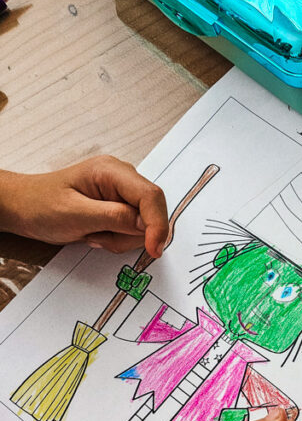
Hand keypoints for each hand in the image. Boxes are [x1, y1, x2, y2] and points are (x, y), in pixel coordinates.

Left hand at [0, 156, 168, 256]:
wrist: (24, 208)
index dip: (157, 224)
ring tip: (93, 234)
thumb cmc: (41, 205)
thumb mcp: (76, 214)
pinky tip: (97, 233)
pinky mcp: (120, 205)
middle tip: (100, 238)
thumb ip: (114, 217)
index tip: (154, 249)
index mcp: (111, 171)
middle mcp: (122, 178)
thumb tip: (145, 225)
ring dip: (121, 238)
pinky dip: (118, 238)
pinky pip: (133, 228)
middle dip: (131, 234)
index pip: (150, 196)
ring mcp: (122, 192)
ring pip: (143, 224)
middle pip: (150, 212)